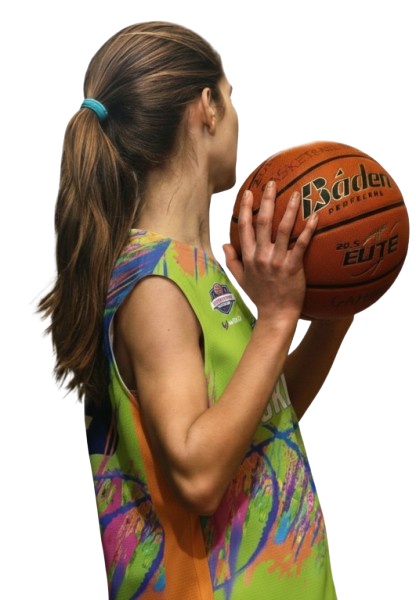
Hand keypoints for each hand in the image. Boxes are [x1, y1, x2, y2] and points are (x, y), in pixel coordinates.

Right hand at [223, 181, 317, 322]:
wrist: (276, 314)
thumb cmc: (260, 296)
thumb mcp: (240, 279)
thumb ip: (232, 260)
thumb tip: (224, 243)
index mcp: (248, 257)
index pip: (245, 227)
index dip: (247, 209)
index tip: (250, 192)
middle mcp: (261, 256)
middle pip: (263, 222)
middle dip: (267, 200)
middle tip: (272, 183)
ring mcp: (277, 261)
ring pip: (283, 230)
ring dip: (289, 209)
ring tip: (296, 193)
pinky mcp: (293, 267)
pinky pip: (301, 245)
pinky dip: (308, 230)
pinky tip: (315, 217)